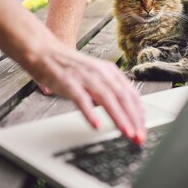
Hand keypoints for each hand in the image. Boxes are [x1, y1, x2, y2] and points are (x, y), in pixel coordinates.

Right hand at [29, 40, 144, 144]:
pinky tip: (97, 125)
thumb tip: (127, 109)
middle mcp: (100, 73)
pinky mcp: (68, 83)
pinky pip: (81, 99)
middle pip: (123, 98)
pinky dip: (90, 113)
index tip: (143, 128)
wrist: (43, 51)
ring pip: (107, 99)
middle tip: (140, 137)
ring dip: (119, 118)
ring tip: (127, 133)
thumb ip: (110, 89)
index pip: (130, 94)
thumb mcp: (95, 74)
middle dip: (134, 119)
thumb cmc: (68, 65)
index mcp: (109, 71)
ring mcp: (85, 78)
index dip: (139, 113)